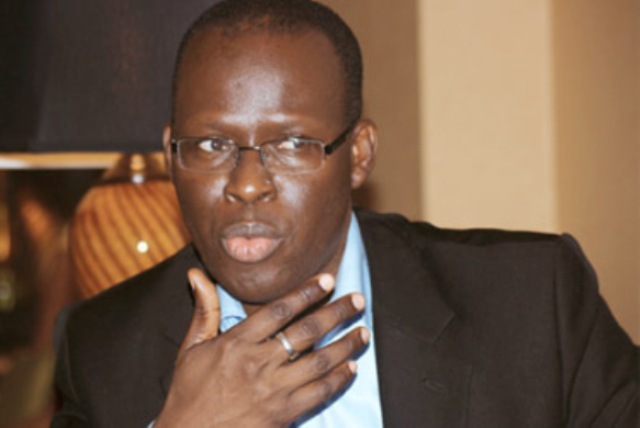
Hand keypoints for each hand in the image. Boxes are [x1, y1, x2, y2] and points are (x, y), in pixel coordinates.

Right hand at [155, 268, 368, 427]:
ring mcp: (273, 390)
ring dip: (346, 345)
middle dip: (337, 312)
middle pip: (307, 331)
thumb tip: (197, 274)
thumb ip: (204, 310)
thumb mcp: (192, 348)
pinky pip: (319, 393)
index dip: (307, 292)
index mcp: (236, 343)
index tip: (328, 280)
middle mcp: (258, 363)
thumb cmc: (190, 391)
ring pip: (319, 361)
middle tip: (358, 299)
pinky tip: (351, 367)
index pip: (280, 310)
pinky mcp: (283, 414)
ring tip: (363, 332)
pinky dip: (339, 379)